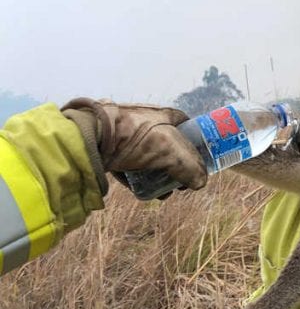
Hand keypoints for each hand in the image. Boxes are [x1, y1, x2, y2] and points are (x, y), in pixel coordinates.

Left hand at [62, 98, 206, 193]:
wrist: (90, 137)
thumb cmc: (135, 137)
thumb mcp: (171, 151)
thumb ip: (191, 168)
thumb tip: (200, 184)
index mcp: (164, 115)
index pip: (188, 128)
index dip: (196, 145)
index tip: (198, 164)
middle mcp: (147, 122)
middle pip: (170, 147)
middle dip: (177, 168)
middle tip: (179, 184)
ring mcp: (128, 135)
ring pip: (151, 159)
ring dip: (159, 177)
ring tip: (161, 193)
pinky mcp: (112, 149)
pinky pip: (131, 166)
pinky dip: (139, 178)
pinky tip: (141, 191)